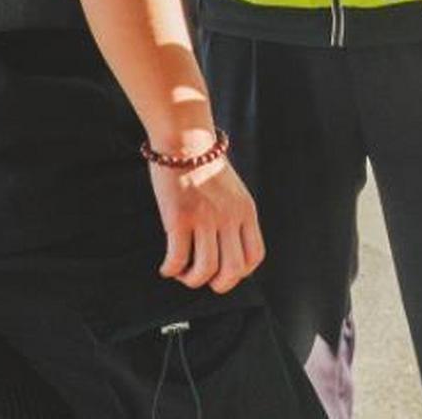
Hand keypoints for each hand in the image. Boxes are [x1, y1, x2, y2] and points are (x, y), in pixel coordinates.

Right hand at [151, 150, 265, 293]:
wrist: (184, 138)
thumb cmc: (203, 163)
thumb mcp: (233, 189)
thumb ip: (234, 215)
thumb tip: (225, 247)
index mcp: (246, 211)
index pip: (255, 256)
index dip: (240, 272)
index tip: (222, 269)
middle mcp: (229, 217)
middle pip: (233, 270)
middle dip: (217, 284)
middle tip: (201, 276)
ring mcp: (205, 218)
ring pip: (205, 270)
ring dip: (191, 280)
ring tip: (181, 272)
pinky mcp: (179, 218)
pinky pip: (177, 258)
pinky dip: (171, 269)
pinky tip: (166, 267)